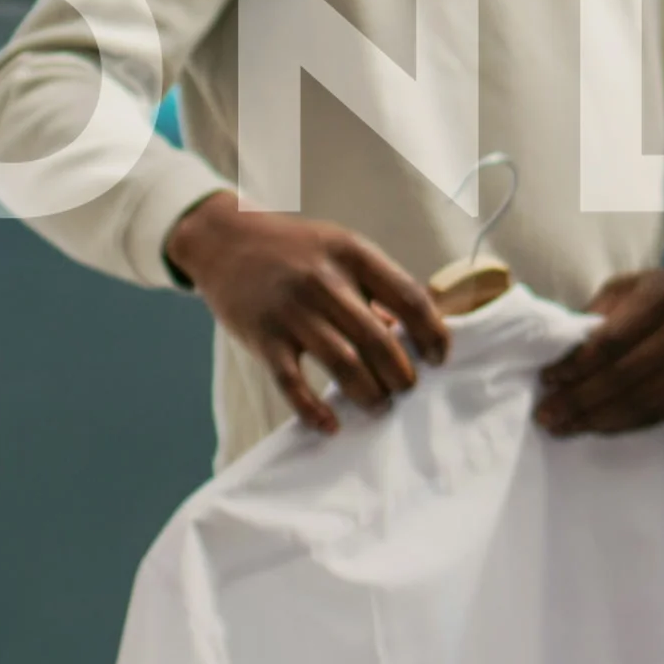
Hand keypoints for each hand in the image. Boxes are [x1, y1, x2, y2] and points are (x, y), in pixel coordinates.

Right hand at [165, 194, 450, 434]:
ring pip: (345, 365)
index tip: (439, 358)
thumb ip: (376, 289)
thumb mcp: (339, 251)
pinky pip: (293, 384)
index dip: (433, 333)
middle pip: (380, 340)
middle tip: (406, 389)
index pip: (409, 298)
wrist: (224, 239)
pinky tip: (331, 424)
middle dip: (401, 374)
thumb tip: (413, 335)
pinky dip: (314, 410)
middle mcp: (323, 280)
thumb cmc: (293, 249)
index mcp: (352, 254)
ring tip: (378, 404)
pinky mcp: (262, 337)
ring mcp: (291, 310)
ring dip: (370, 394)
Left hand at [536, 254, 663, 434]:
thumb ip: (598, 314)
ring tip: (563, 427)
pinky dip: (622, 425)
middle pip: (622, 376)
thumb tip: (560, 352)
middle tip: (545, 414)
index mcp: (661, 298)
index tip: (547, 378)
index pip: (612, 340)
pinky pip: (656, 416)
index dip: (576, 364)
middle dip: (578, 399)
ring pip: (639, 403)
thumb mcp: (631, 286)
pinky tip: (596, 427)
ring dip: (595, 420)